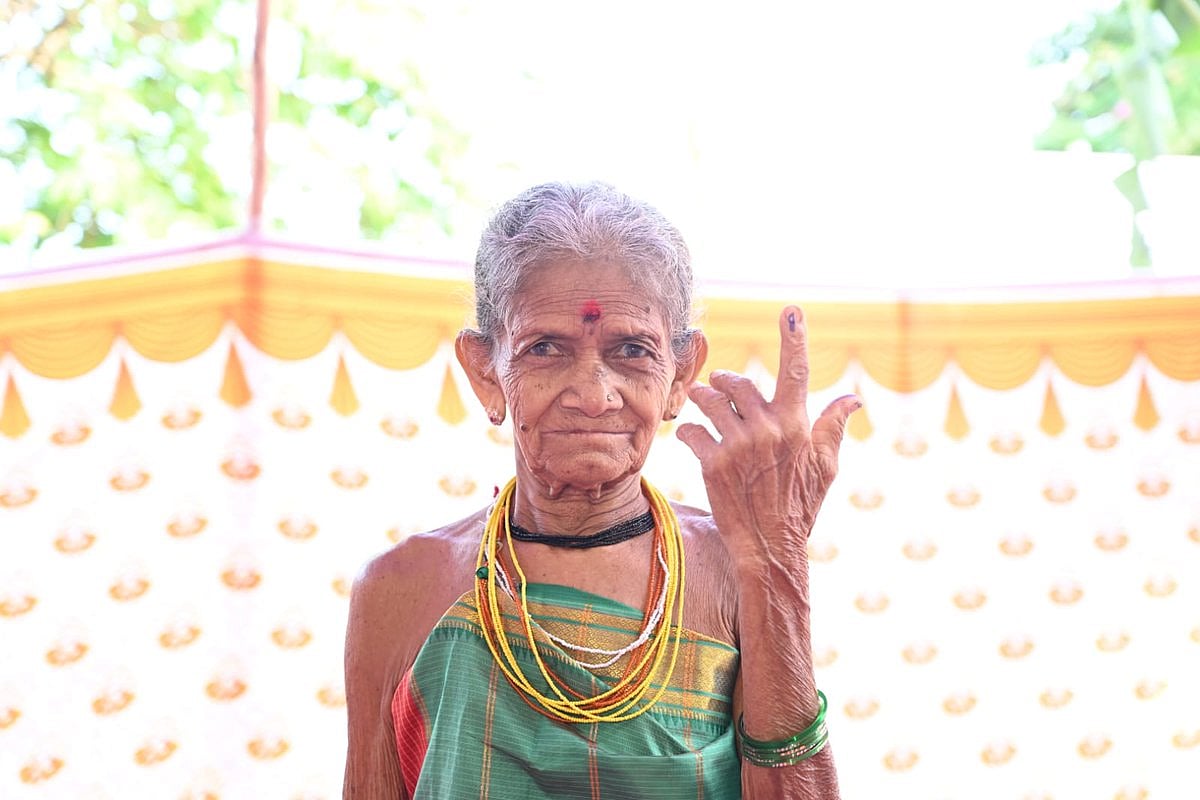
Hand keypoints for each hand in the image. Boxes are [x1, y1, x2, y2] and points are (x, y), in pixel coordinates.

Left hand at [676, 306, 860, 567]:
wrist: (770, 546)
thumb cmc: (800, 506)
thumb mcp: (825, 467)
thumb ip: (833, 428)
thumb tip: (854, 398)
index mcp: (797, 425)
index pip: (796, 372)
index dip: (794, 338)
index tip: (791, 310)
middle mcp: (768, 429)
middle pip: (738, 384)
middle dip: (725, 382)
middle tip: (720, 386)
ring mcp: (739, 445)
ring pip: (709, 401)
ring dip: (702, 400)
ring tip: (702, 404)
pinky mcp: (713, 463)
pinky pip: (692, 431)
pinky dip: (690, 433)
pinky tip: (695, 441)